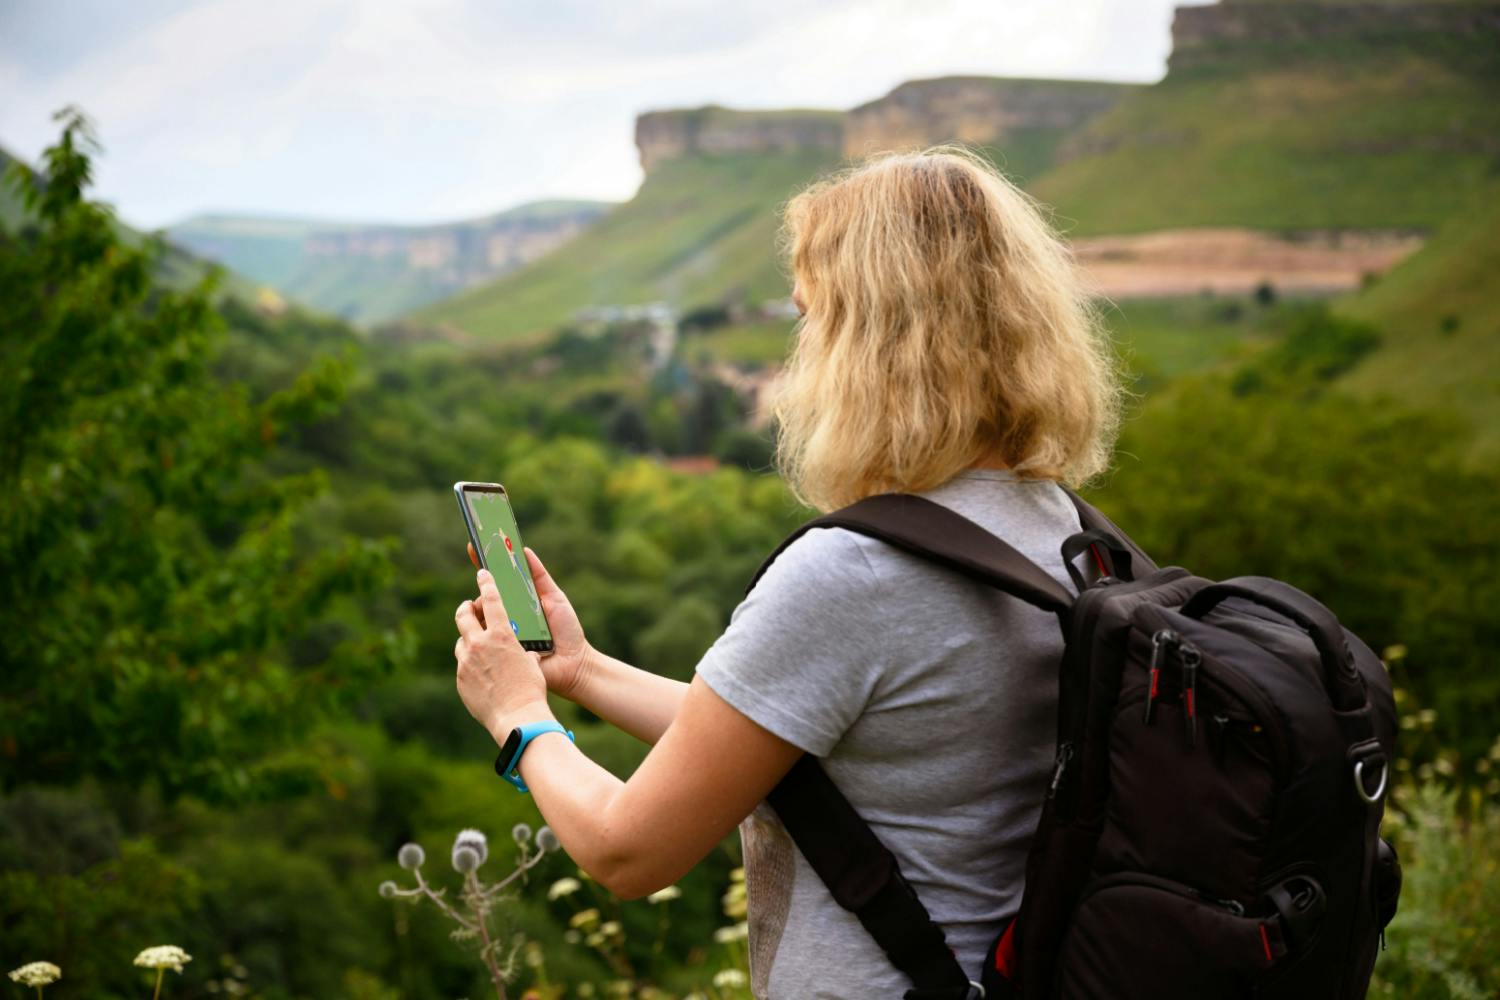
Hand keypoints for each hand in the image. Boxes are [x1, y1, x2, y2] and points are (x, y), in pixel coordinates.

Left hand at [454, 569, 550, 741]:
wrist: (518, 718)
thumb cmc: (532, 689)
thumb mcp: (532, 663)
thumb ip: (522, 650)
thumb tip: (521, 651)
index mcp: (501, 635)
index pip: (490, 599)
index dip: (486, 583)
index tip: (482, 573)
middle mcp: (480, 644)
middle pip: (464, 616)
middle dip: (466, 608)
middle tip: (469, 608)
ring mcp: (467, 662)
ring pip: (461, 642)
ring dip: (468, 639)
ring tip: (477, 644)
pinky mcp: (461, 679)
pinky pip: (463, 665)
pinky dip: (471, 663)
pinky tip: (482, 672)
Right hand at [467, 542, 593, 701]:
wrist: (574, 663)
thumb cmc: (567, 631)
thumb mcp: (555, 598)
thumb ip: (539, 576)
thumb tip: (524, 550)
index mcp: (517, 604)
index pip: (496, 584)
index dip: (484, 566)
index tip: (474, 545)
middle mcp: (506, 619)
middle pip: (484, 599)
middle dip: (483, 588)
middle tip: (485, 578)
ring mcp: (501, 636)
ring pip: (480, 618)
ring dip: (483, 608)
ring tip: (493, 602)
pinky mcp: (500, 654)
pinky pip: (486, 641)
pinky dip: (485, 631)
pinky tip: (491, 624)